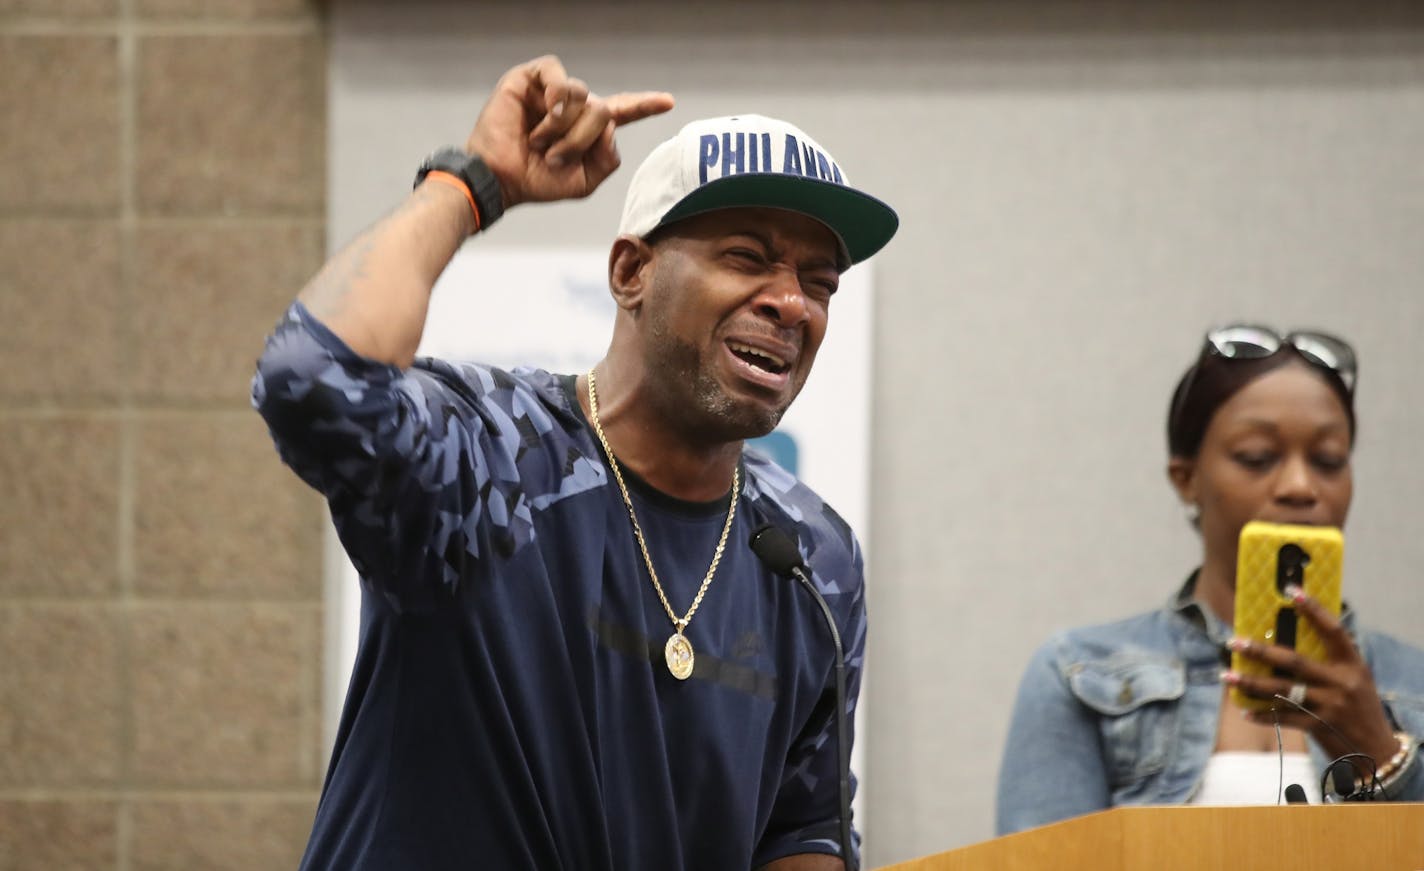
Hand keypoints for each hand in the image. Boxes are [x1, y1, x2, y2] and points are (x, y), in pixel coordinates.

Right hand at [464, 55, 673, 209]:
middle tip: (554, 157)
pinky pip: (558, 75)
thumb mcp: (585, 180)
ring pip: (583, 96)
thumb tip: (610, 124)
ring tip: (539, 142)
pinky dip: (555, 97)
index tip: (668, 102)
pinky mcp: (530, 79)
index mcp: (587, 129)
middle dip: (582, 139)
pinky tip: (545, 112)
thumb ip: (608, 157)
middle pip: (604, 110)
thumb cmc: (538, 181)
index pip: (621, 112)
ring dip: (563, 127)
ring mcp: (552, 91)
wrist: (502, 179)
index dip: (644, 105)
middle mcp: (572, 106)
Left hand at [1225, 586, 1397, 763]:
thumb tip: (1288, 640)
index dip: (1314, 610)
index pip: (1333, 631)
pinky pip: (1283, 718)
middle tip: (1234, 641)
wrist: (1377, 751)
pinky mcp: (1318, 727)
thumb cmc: (1360, 708)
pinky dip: (1263, 715)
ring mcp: (1329, 705)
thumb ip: (1330, 662)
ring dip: (1250, 684)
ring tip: (1226, 676)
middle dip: (1261, 652)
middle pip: (1295, 661)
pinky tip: (1244, 710)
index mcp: (1352, 665)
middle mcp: (1340, 683)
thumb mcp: (1355, 680)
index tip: (1292, 591)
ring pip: (1282, 690)